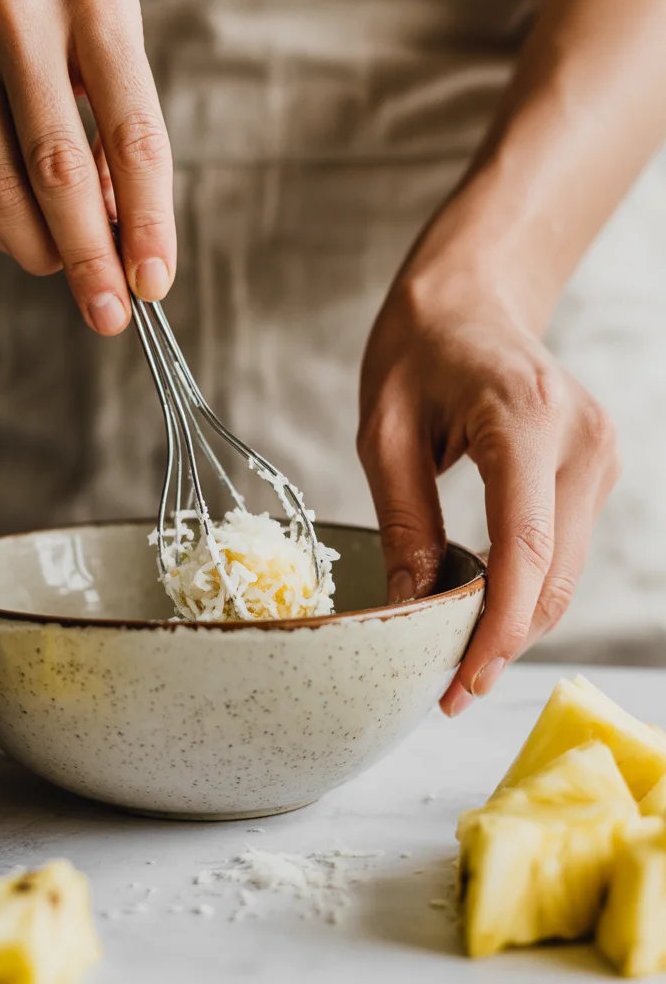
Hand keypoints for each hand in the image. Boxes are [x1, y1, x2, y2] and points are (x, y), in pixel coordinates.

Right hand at [0, 0, 174, 333]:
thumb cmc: (64, 30)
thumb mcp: (115, 56)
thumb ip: (124, 144)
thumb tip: (122, 248)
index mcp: (93, 1)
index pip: (133, 134)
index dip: (147, 220)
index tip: (154, 283)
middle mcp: (16, 13)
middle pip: (57, 168)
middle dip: (89, 256)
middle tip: (109, 313)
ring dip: (41, 249)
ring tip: (66, 268)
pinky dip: (2, 230)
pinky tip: (27, 236)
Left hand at [358, 270, 619, 716]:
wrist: (469, 299)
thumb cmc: (416, 351)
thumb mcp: (383, 432)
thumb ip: (404, 520)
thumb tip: (412, 608)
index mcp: (524, 416)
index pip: (525, 546)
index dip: (498, 629)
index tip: (461, 684)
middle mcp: (581, 436)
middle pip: (554, 573)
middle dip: (504, 639)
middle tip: (445, 684)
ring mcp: (599, 450)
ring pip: (566, 570)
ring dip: (516, 618)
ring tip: (455, 648)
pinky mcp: (596, 465)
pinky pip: (565, 547)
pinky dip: (527, 584)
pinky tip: (481, 599)